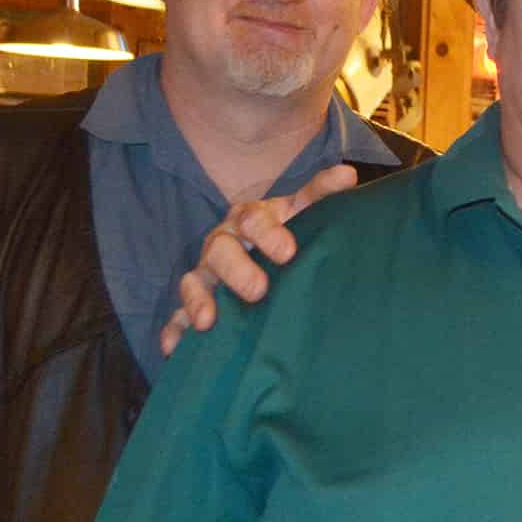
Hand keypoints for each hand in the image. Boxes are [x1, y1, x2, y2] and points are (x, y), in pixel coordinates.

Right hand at [158, 163, 358, 356]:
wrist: (268, 251)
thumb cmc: (287, 230)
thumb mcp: (304, 210)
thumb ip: (321, 193)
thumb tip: (347, 174)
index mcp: (249, 218)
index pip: (254, 219)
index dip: (269, 234)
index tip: (288, 253)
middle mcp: (222, 243)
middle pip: (220, 250)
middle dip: (237, 270)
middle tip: (258, 291)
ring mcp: (205, 273)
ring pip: (194, 282)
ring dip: (198, 301)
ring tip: (207, 322)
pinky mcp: (194, 303)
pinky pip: (177, 317)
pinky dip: (174, 331)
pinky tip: (173, 348)